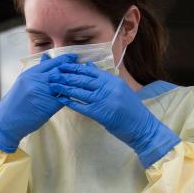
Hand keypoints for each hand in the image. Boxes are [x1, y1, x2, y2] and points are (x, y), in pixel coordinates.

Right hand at [0, 53, 74, 152]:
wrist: (7, 122)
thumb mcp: (23, 83)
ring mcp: (42, 93)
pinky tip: (75, 95)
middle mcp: (36, 81)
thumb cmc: (14, 103)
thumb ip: (36, 72)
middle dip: (72, 69)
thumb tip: (46, 57)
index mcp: (29, 74)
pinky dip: (70, 96)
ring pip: (63, 84)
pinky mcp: (48, 106)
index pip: (51, 63)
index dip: (64, 60)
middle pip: (59, 71)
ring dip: (73, 82)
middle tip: (82, 67)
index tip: (73, 57)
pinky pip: (64, 98)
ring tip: (82, 80)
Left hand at [48, 62, 179, 166]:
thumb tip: (88, 66)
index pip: (90, 71)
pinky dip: (70, 102)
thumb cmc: (130, 108)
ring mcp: (104, 100)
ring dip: (64, 88)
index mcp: (113, 81)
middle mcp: (109, 88)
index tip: (62, 65)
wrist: (141, 126)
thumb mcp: (119, 88)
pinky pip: (81, 106)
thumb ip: (104, 78)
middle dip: (65, 76)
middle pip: (82, 79)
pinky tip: (60, 100)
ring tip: (52, 85)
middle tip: (52, 73)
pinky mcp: (100, 114)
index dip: (74, 68)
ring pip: (80, 91)